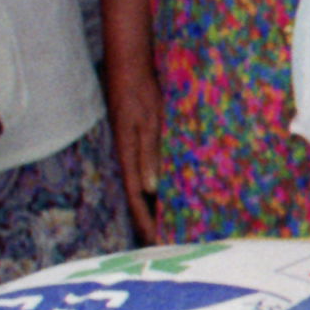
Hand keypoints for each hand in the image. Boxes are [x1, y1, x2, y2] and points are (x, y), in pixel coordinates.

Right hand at [105, 54, 163, 244]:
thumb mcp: (147, 122)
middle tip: (174, 239)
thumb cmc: (140, 93)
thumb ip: (149, 153)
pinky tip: (179, 188)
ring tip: (180, 220)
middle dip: (154, 219)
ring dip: (160, 203)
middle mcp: (130, 158)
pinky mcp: (143, 141)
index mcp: (128, 158)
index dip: (146, 222)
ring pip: (147, 185)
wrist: (131, 67)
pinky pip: (153, 170)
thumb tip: (150, 188)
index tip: (158, 242)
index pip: (135, 199)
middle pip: (140, 197)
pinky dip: (164, 183)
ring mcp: (135, 151)